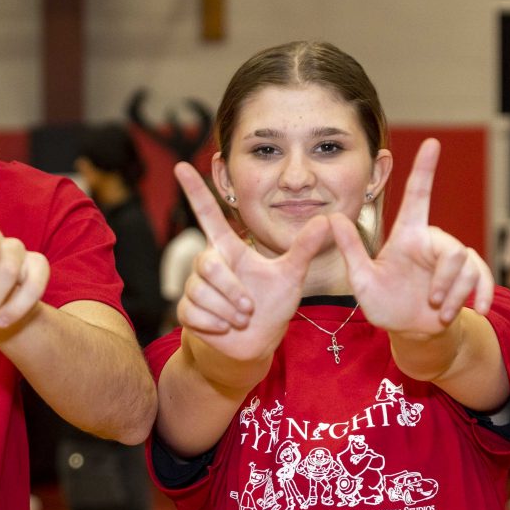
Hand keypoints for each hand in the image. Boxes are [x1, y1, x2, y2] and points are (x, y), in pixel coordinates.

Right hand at [171, 161, 331, 362]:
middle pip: (207, 265)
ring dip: (227, 310)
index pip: (208, 214)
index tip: (182, 165)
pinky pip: (193, 312)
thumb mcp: (291, 275)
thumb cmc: (272, 304)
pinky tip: (226, 327)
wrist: (254, 343)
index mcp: (230, 248)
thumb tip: (328, 220)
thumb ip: (305, 248)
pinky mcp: (187, 311)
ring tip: (242, 318)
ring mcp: (196, 287)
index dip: (196, 191)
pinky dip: (216, 324)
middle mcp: (210, 263)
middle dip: (232, 290)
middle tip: (250, 307)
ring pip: (200, 291)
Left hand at [329, 139, 493, 335]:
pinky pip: (484, 279)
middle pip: (453, 250)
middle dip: (445, 280)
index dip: (424, 169)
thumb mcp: (362, 279)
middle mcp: (431, 242)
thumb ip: (350, 249)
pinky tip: (478, 310)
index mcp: (408, 235)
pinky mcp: (469, 279)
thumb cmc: (384, 302)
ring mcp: (452, 261)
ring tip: (440, 312)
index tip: (432, 142)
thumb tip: (330, 218)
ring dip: (456, 294)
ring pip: (467, 268)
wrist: (409, 330)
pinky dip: (483, 295)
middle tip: (432, 301)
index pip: (418, 195)